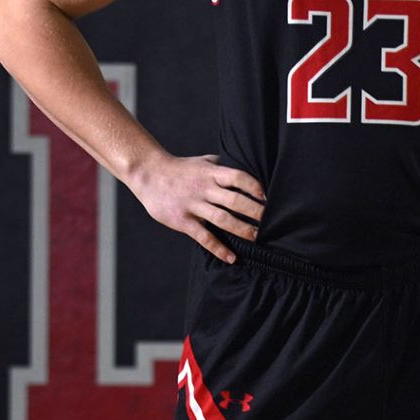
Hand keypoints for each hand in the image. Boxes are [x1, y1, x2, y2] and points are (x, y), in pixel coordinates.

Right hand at [128, 151, 263, 262]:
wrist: (148, 174)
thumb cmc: (179, 168)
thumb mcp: (202, 161)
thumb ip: (221, 165)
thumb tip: (245, 166)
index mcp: (211, 173)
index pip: (238, 177)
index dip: (254, 186)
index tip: (266, 197)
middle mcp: (204, 188)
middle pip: (235, 200)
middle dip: (254, 211)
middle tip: (270, 221)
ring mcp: (193, 205)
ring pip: (223, 220)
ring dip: (242, 229)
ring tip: (257, 237)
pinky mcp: (183, 221)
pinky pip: (204, 237)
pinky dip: (219, 248)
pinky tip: (231, 257)